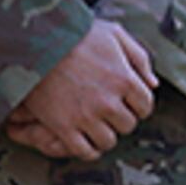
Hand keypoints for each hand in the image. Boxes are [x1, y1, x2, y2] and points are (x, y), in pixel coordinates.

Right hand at [6, 19, 156, 161]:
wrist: (31, 42)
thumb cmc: (73, 35)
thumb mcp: (113, 34)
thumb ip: (139, 57)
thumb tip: (153, 83)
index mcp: (124, 79)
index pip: (146, 106)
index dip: (137, 105)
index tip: (126, 102)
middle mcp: (109, 102)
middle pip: (127, 125)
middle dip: (120, 118)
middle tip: (107, 111)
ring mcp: (85, 116)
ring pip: (108, 141)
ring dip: (104, 134)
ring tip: (95, 125)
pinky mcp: (62, 126)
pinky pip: (83, 150)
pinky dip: (87, 150)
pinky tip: (83, 140)